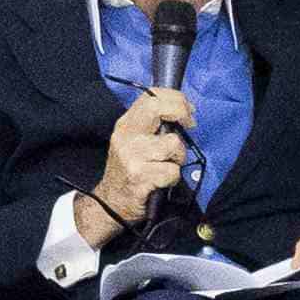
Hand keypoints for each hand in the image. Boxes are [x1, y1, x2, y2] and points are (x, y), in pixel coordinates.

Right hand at [83, 88, 192, 245]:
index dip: (175, 98)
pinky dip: (173, 178)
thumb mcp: (134, 141)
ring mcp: (132, 156)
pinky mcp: (139, 176)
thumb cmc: (129, 171)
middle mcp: (126, 136)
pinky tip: (162, 181)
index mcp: (126, 124)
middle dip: (180, 112)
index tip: (188, 110)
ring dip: (179, 157)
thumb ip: (153, 125)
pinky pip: (172, 171)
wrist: (110, 203)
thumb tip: (184, 112)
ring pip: (173, 144)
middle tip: (190, 124)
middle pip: (157, 108)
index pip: (150, 96)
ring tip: (167, 165)